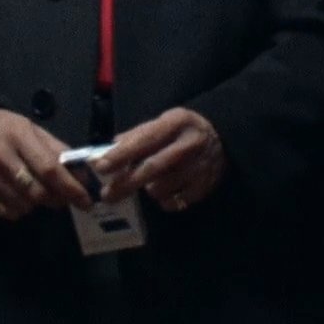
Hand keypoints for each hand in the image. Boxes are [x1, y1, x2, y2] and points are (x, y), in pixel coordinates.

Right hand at [0, 109, 89, 220]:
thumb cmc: (9, 128)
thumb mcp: (34, 129)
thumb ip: (57, 151)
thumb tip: (82, 175)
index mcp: (20, 137)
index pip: (49, 169)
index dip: (70, 188)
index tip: (86, 200)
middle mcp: (2, 157)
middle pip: (37, 192)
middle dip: (57, 199)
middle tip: (65, 198)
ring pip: (23, 205)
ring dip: (39, 205)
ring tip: (41, 193)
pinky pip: (7, 211)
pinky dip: (20, 209)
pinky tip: (22, 197)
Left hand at [91, 107, 224, 210]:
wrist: (222, 139)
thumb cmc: (183, 130)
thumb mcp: (163, 122)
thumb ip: (137, 135)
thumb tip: (109, 149)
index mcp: (176, 122)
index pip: (145, 139)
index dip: (122, 154)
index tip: (101, 166)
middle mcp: (189, 144)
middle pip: (153, 167)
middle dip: (126, 182)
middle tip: (107, 194)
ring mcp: (199, 167)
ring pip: (162, 187)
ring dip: (148, 189)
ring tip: (147, 183)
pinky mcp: (205, 187)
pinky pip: (175, 202)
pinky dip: (164, 200)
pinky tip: (164, 192)